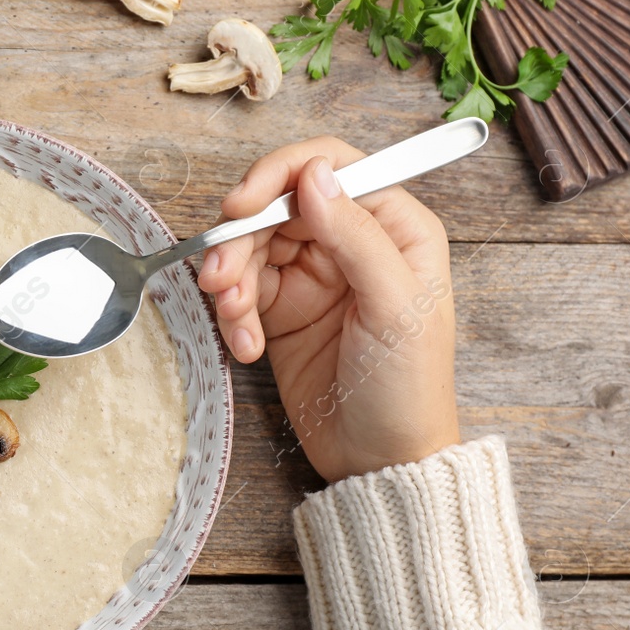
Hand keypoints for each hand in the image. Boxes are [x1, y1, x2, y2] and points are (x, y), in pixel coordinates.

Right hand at [196, 138, 459, 481]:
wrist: (382, 462)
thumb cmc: (409, 388)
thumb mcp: (395, 306)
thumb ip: (356, 234)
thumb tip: (313, 175)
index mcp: (394, 225)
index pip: (328, 166)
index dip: (278, 175)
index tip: (242, 207)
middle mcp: (350, 240)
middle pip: (276, 205)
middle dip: (241, 239)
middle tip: (221, 279)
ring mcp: (312, 275)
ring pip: (249, 247)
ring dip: (230, 280)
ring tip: (235, 318)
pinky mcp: (280, 311)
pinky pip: (239, 291)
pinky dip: (232, 315)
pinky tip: (245, 346)